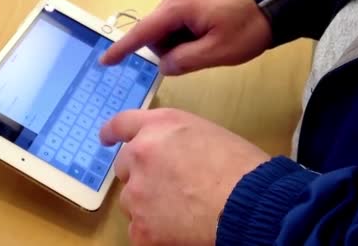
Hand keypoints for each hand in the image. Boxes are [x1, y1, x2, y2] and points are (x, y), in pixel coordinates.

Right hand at [100, 0, 271, 74]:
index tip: (105, 61)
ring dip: (180, 38)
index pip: (143, 31)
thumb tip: (164, 65)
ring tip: (209, 40)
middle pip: (156, 29)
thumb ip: (184, 61)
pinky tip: (208, 30)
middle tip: (199, 53)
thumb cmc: (249, 26)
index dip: (123, 49)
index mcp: (179, 6)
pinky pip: (178, 14)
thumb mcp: (218, 52)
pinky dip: (186, 28)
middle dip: (169, 47)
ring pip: (168, 24)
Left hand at [100, 108, 269, 244]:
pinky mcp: (141, 227)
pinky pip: (139, 229)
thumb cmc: (243, 169)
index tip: (106, 138)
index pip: (123, 124)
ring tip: (182, 211)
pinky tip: (181, 231)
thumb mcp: (208, 134)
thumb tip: (169, 154)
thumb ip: (177, 140)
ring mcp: (137, 192)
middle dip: (140, 175)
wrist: (251, 204)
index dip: (112, 132)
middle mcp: (140, 153)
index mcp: (160, 126)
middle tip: (168, 187)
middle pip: (125, 166)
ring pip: (131, 200)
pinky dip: (155, 232)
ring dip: (148, 205)